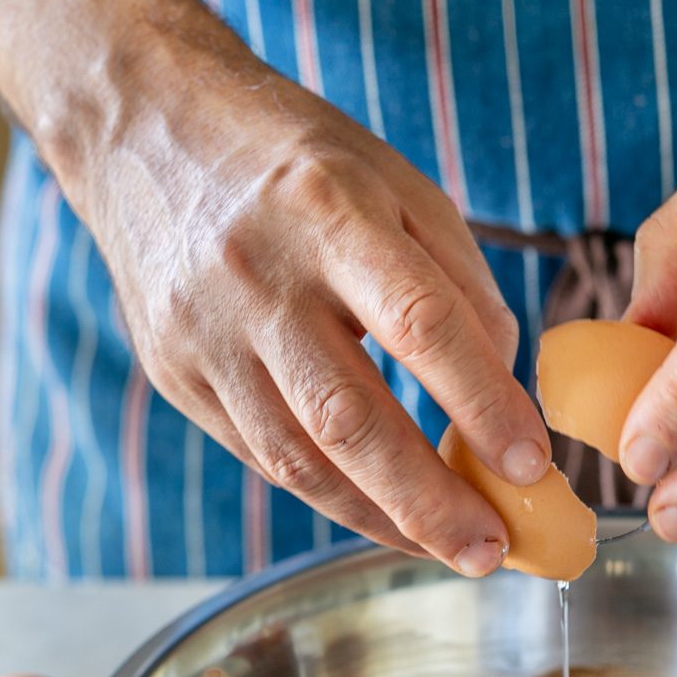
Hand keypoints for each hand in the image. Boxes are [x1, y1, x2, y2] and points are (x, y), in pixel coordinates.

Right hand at [79, 20, 549, 575]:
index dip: (482, 402)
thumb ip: (461, 281)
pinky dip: (333, 498)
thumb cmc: (294, 158)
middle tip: (493, 549)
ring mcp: (206, 333)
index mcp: (329, 209)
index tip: (533, 465)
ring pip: (299, 458)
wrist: (143, 127)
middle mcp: (259, 276)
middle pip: (351, 418)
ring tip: (451, 549)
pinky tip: (386, 517)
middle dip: (431, 500)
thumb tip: (505, 389)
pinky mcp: (175, 374)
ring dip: (384, 519)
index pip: (420, 324)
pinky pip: (263, 457)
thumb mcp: (395, 182)